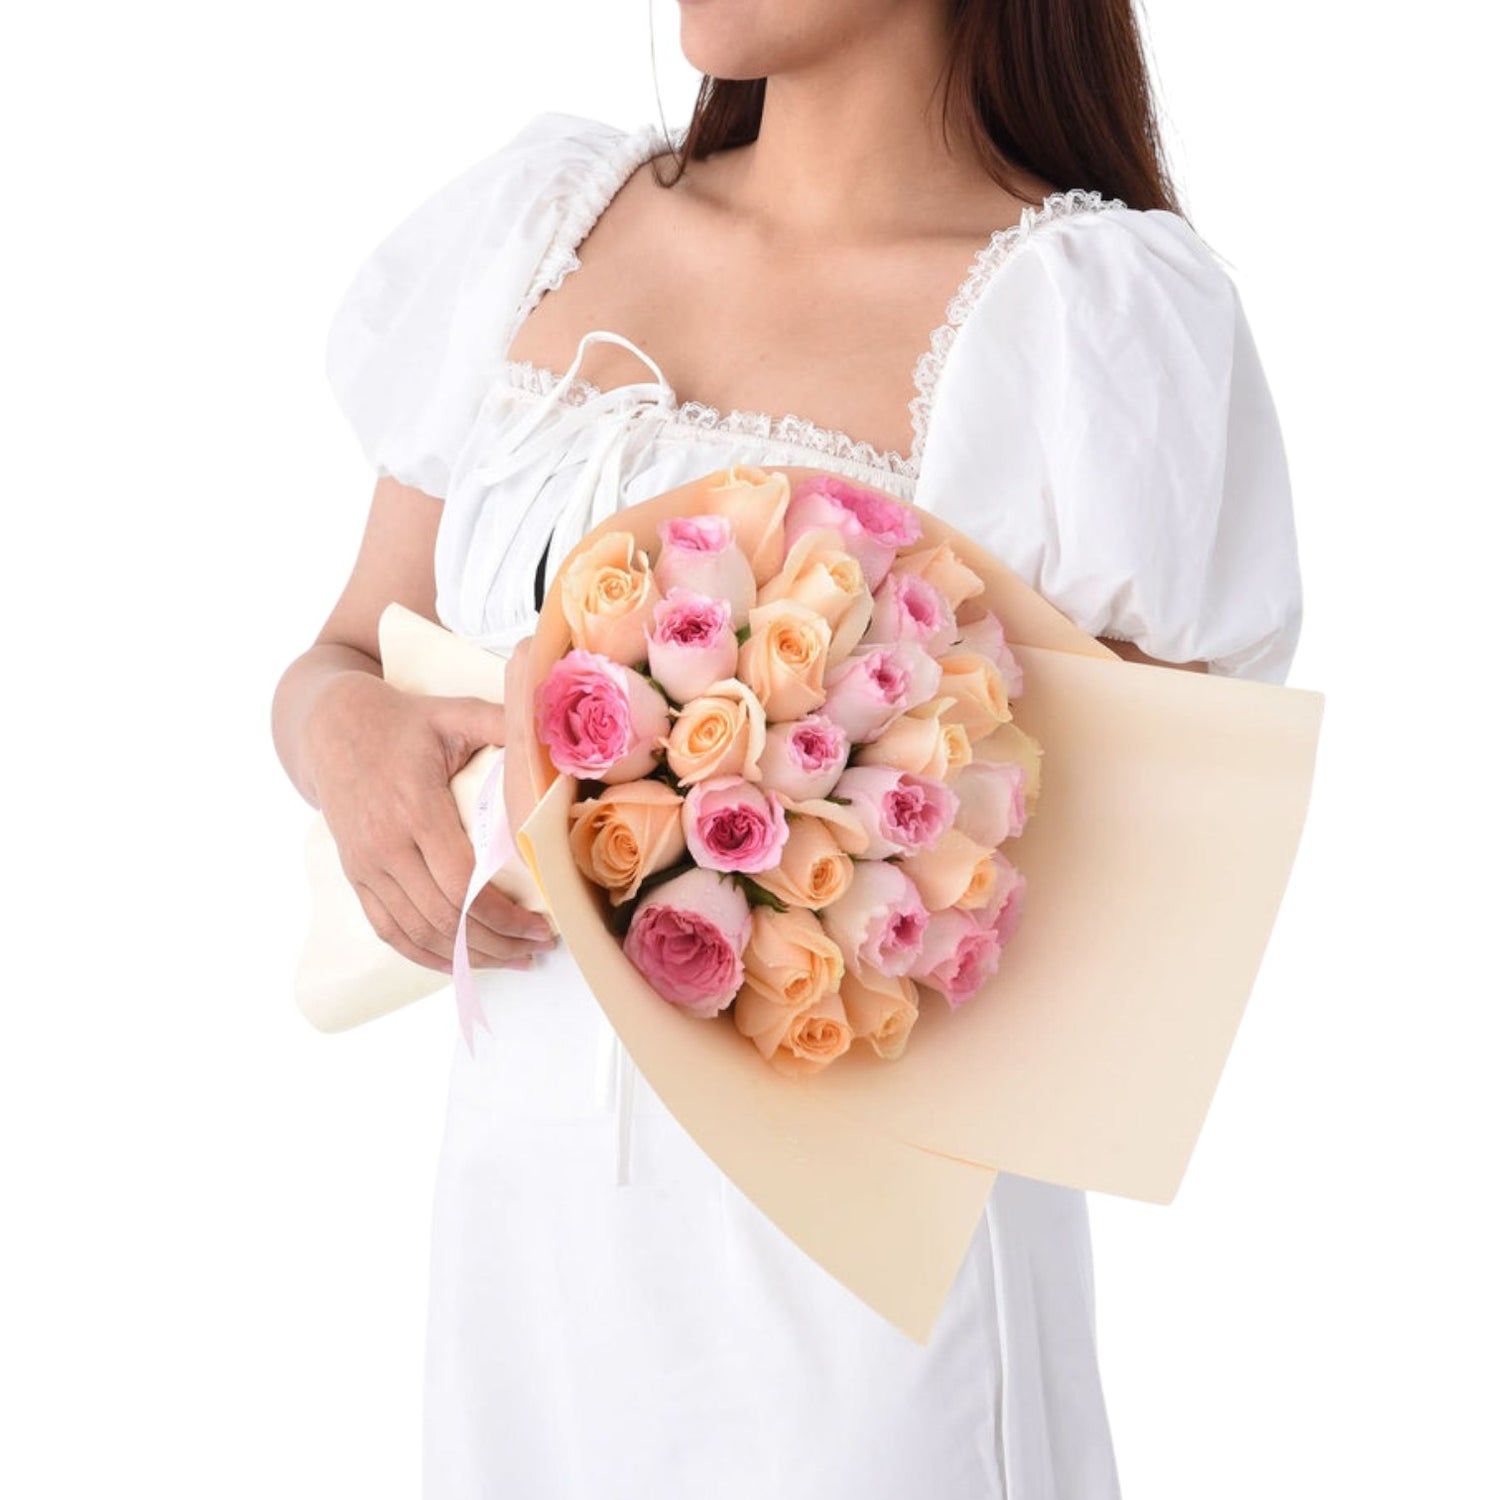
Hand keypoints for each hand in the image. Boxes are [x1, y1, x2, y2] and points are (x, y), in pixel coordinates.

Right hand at [306, 672, 556, 973]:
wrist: (331, 728)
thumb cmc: (402, 722)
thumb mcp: (451, 713)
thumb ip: (499, 722)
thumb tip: (553, 739)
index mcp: (414, 809)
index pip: (460, 882)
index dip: (503, 915)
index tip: (541, 926)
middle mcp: (385, 846)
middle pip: (443, 917)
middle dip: (496, 942)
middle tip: (538, 948)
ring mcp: (366, 866)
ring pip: (417, 933)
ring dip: (467, 957)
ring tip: (512, 960)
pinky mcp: (356, 877)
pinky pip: (389, 931)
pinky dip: (426, 955)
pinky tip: (460, 963)